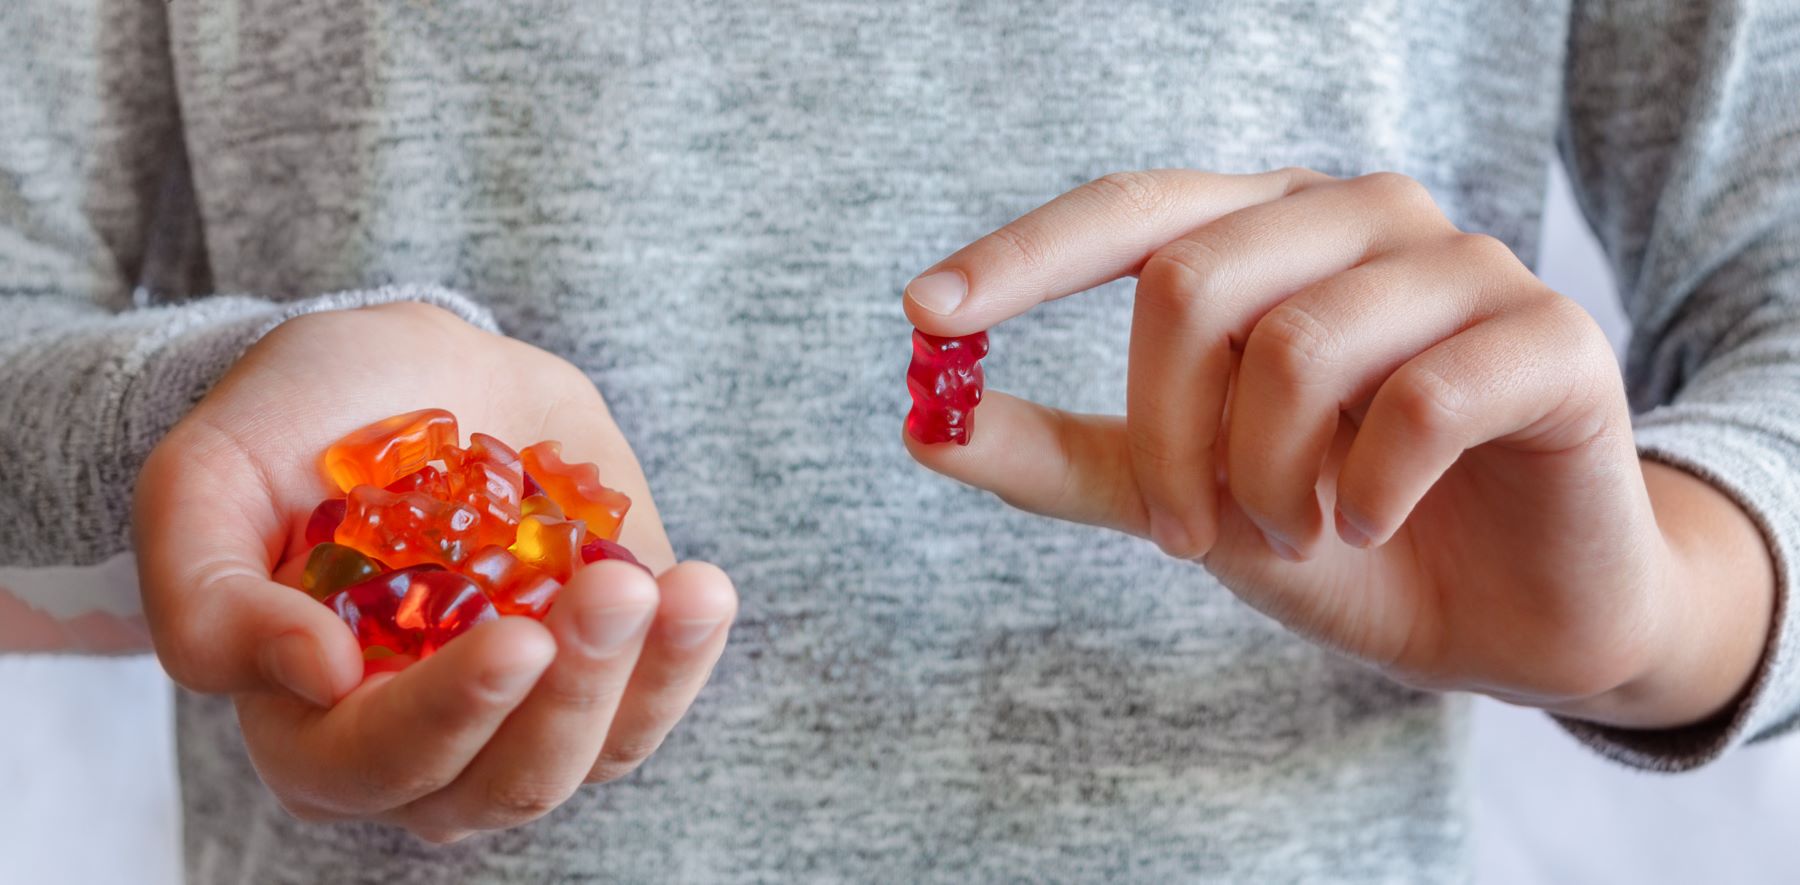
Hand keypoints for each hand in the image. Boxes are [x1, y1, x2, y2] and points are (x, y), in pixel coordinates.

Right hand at [135, 302, 736, 841]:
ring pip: (593, 755)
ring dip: (644, 678)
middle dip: (568, 694)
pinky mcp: (604, 668)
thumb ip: (209, 597)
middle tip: (611, 594)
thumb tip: (318, 676)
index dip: (445, 717)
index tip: (511, 638)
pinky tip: (701, 590)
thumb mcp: (205, 479)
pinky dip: (685, 654)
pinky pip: (653, 701)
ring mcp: (525, 715)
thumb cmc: (293, 427)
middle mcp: (425, 746)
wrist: (404, 369)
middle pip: (504, 782)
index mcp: (311, 726)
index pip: (374, 765)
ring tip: (684, 589)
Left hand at [904, 169, 1773, 728]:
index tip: (923, 316)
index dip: (1022, 258)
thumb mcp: (1184, 503)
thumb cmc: (1338, 535)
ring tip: (1299, 531)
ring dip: (1266, 479)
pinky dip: (1369, 492)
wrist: (1508, 619)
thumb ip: (1070, 460)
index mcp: (1267, 234)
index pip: (1129, 212)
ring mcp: (1463, 266)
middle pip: (1193, 283)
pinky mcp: (1553, 337)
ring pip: (1298, 345)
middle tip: (1188, 533)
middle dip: (1166, 437)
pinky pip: (1424, 401)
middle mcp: (1360, 220)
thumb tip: (925, 426)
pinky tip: (1372, 524)